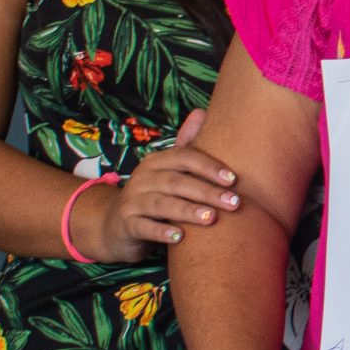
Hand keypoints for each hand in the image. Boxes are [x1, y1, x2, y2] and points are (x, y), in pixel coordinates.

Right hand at [80, 108, 240, 260]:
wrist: (115, 224)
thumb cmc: (154, 194)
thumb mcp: (168, 170)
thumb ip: (186, 144)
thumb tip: (201, 111)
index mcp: (157, 161)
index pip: (184, 157)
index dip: (209, 166)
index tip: (234, 179)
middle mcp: (143, 177)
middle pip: (177, 182)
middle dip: (207, 192)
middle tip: (234, 203)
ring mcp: (133, 201)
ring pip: (162, 204)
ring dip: (188, 210)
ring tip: (211, 219)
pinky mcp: (126, 224)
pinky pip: (144, 227)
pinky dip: (162, 232)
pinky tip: (180, 238)